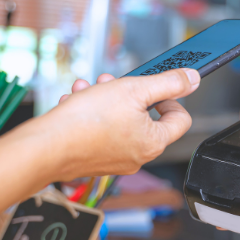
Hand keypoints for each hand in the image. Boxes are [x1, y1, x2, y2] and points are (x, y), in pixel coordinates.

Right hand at [20, 68, 199, 180]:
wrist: (46, 146)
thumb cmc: (86, 122)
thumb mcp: (133, 89)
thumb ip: (167, 83)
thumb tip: (192, 79)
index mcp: (154, 142)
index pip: (181, 118)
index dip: (170, 97)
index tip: (154, 87)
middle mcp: (138, 156)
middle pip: (146, 117)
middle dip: (128, 93)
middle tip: (112, 83)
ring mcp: (115, 160)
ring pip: (120, 121)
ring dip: (105, 99)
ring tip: (88, 90)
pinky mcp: (95, 160)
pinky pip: (101, 132)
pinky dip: (90, 114)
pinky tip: (75, 103)